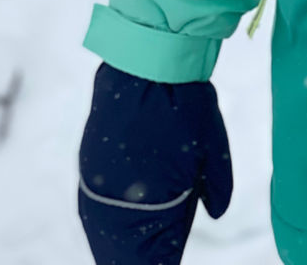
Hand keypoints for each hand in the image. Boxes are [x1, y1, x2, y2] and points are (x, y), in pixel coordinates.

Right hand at [78, 62, 232, 264]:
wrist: (145, 62)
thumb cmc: (185, 103)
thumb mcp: (213, 146)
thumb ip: (218, 185)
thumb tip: (216, 212)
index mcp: (150, 200)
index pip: (154, 258)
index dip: (163, 262)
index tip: (169, 261)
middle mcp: (115, 198)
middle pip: (120, 253)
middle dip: (138, 258)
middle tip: (158, 257)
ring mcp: (96, 180)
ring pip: (104, 231)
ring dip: (120, 242)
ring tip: (139, 248)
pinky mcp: (88, 162)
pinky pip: (95, 205)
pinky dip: (109, 218)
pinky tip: (123, 218)